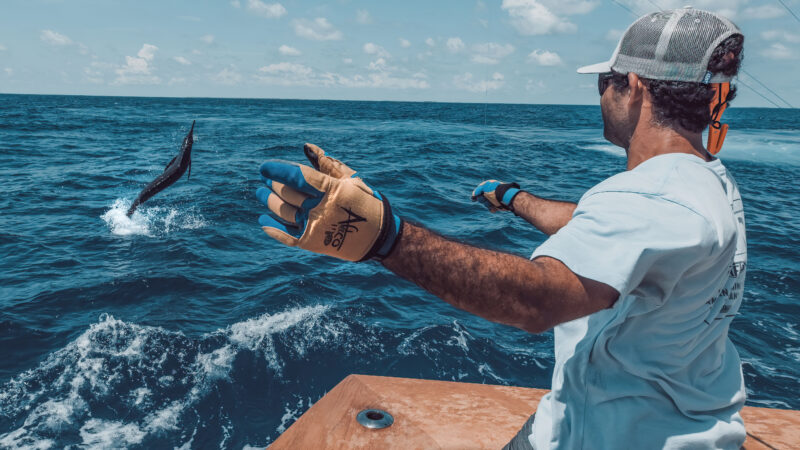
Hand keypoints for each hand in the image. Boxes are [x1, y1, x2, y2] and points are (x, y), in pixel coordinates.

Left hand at [256, 144, 401, 261]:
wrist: (378, 236)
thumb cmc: (365, 203)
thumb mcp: (352, 180)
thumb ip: (328, 164)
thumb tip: (307, 147)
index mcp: (332, 189)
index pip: (299, 176)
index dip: (279, 170)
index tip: (265, 167)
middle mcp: (321, 208)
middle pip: (288, 193)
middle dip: (273, 184)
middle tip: (265, 179)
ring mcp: (316, 226)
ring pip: (284, 212)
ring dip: (269, 201)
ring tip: (261, 193)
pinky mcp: (313, 243)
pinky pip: (287, 236)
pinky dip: (273, 229)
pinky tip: (263, 221)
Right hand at [471, 180, 520, 212]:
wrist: (506, 197)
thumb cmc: (494, 191)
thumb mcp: (484, 188)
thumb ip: (477, 190)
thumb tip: (474, 195)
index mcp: (488, 186)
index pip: (479, 190)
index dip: (476, 194)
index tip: (473, 199)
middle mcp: (491, 192)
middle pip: (481, 198)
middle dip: (483, 200)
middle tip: (485, 199)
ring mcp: (494, 198)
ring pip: (486, 204)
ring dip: (487, 205)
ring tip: (492, 204)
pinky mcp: (497, 204)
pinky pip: (491, 208)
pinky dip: (491, 209)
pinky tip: (494, 208)